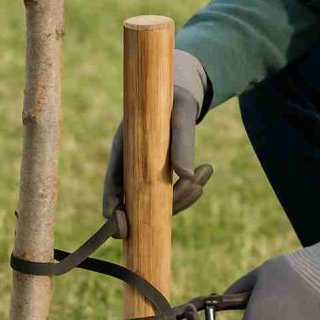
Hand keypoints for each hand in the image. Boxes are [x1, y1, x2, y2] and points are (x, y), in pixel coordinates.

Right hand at [103, 49, 212, 230]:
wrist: (177, 90)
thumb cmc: (174, 98)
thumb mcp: (181, 114)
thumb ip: (181, 142)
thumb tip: (186, 175)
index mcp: (124, 147)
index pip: (112, 185)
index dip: (113, 209)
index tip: (122, 229)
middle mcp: (130, 164)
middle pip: (138, 202)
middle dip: (169, 203)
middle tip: (195, 185)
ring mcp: (144, 172)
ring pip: (159, 201)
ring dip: (186, 195)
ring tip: (207, 170)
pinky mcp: (159, 175)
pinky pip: (172, 193)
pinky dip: (190, 187)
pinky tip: (206, 170)